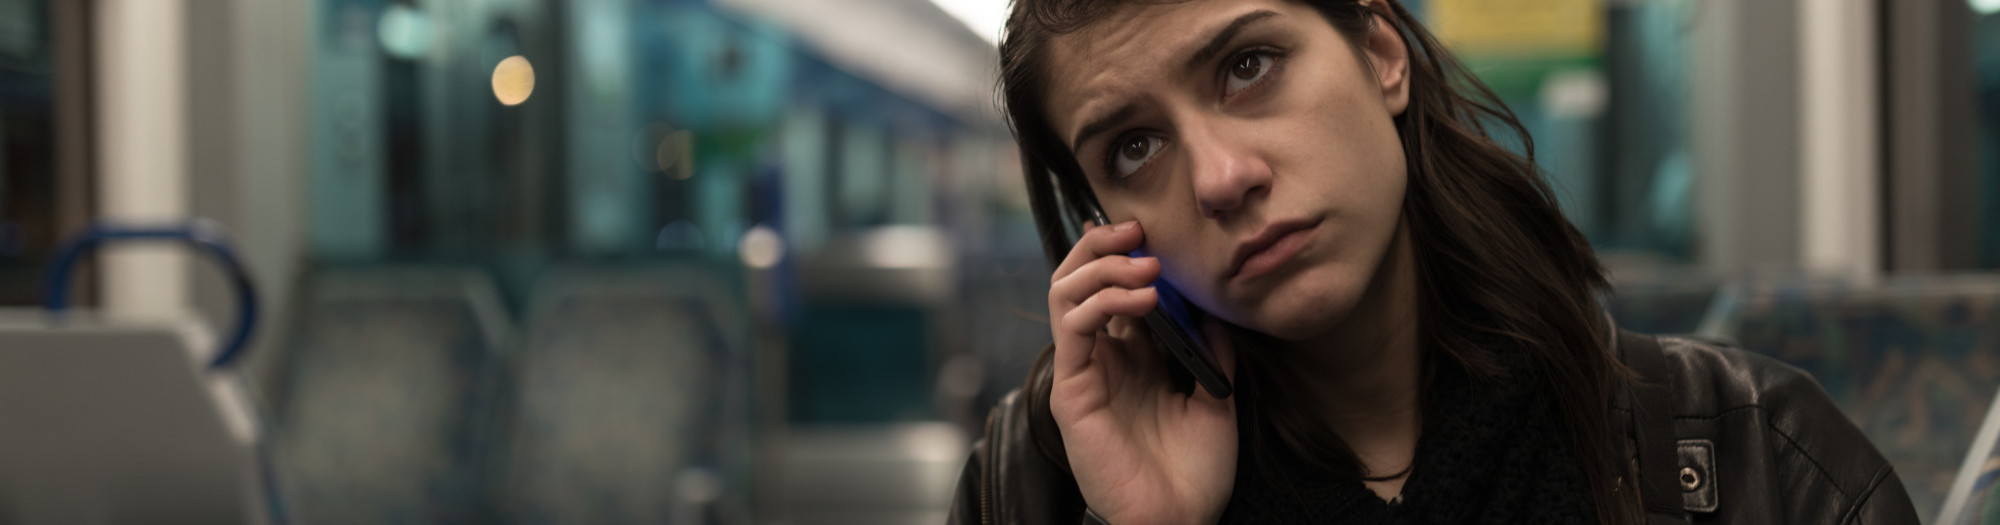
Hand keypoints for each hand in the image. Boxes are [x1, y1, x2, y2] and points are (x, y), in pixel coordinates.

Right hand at [1047, 221, 1238, 524]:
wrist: (1181, 519)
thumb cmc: (1195, 471)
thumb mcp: (1216, 396)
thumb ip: (1210, 349)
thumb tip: (1214, 304)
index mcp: (1131, 358)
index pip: (1112, 288)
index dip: (1125, 253)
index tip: (1155, 233)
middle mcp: (1102, 359)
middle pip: (1079, 281)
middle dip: (1103, 246)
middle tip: (1138, 231)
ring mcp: (1084, 373)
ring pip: (1065, 293)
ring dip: (1102, 267)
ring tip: (1145, 266)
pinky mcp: (1073, 391)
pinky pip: (1073, 328)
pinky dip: (1102, 301)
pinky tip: (1142, 299)